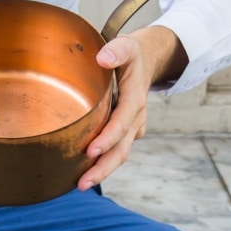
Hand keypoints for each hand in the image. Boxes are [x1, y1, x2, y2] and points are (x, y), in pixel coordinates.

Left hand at [77, 25, 183, 191]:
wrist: (148, 59)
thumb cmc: (131, 54)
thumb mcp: (126, 46)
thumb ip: (116, 50)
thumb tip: (103, 58)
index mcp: (135, 99)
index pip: (122, 123)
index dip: (108, 138)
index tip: (90, 150)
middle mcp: (135, 117)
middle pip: (121, 148)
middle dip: (103, 167)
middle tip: (83, 183)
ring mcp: (132, 126)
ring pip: (120, 153)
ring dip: (102, 170)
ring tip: (81, 185)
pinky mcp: (126, 130)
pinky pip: (116, 149)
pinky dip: (103, 161)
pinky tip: (84, 171)